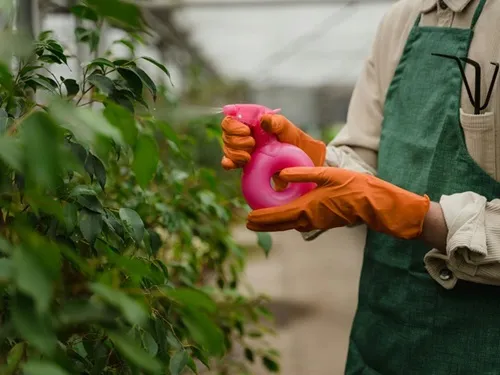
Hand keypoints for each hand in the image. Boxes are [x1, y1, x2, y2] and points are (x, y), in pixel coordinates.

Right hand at [221, 114, 325, 169]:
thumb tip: (264, 119)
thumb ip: (277, 123)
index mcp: (253, 120)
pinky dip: (228, 162)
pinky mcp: (243, 161)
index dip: (233, 125)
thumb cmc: (295, 142)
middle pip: (226, 133)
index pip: (231, 116)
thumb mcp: (289, 129)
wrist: (299, 162)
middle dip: (236, 140)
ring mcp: (243, 147)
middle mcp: (245, 132)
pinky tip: (233, 164)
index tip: (247, 131)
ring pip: (226, 147)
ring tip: (250, 156)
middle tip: (252, 145)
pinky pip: (228, 161)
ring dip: (235, 152)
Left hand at [246, 167, 430, 239]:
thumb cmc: (353, 187)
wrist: (374, 204)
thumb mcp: (327, 175)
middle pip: (280, 224)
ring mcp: (316, 222)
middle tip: (249, 223)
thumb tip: (281, 174)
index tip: (248, 219)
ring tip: (262, 219)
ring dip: (275, 223)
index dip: (261, 218)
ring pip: (289, 224)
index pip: (278, 215)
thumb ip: (303, 174)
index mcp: (307, 208)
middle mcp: (309, 219)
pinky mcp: (323, 221)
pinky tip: (286, 214)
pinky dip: (288, 220)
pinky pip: (299, 222)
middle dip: (264, 224)